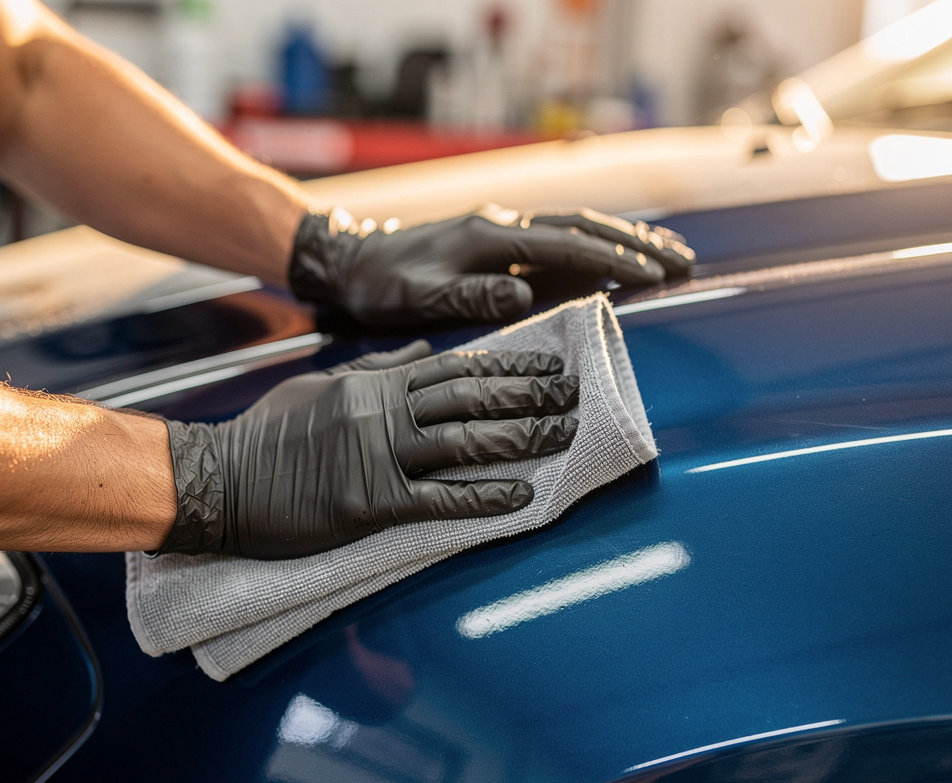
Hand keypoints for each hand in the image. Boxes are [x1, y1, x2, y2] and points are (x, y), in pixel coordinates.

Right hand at [157, 341, 578, 559]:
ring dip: (523, 439)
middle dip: (531, 396)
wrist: (221, 480)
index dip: (510, 366)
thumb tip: (423, 352)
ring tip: (566, 435)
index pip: (456, 368)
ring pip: (466, 442)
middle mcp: (384, 413)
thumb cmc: (269, 434)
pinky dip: (486, 497)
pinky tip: (524, 496)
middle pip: (472, 399)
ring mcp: (379, 457)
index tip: (550, 365)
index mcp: (375, 384)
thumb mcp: (325, 386)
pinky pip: (440, 499)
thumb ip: (379, 369)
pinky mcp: (370, 503)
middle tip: (576, 395)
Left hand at [288, 204, 694, 326]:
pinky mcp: (503, 245)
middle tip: (685, 264)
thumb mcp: (418, 296)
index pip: (564, 245)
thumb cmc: (383, 285)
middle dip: (637, 246)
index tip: (654, 275)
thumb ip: (469, 297)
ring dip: (625, 242)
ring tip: (672, 257)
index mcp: (489, 238)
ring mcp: (505, 232)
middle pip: (583, 227)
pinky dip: (596, 248)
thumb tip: (522, 298)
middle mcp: (504, 226)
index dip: (612, 260)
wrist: (354, 261)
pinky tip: (618, 261)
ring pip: (577, 229)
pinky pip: (558, 242)